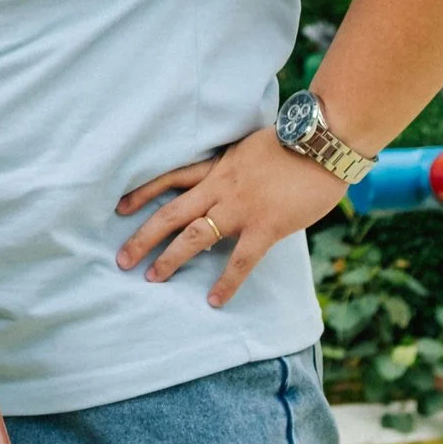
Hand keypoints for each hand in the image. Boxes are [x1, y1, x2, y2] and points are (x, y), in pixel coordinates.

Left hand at [113, 127, 348, 306]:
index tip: (119, 208)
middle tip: (121, 259)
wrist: (323, 142)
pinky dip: (226, 283)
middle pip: (171, 213)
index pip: (169, 178)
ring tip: (151, 278)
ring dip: (170, 258)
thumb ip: (232, 168)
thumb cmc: (293, 144)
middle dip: (143, 236)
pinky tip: (213, 301)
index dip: (143, 194)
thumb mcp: (249, 149)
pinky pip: (240, 260)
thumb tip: (226, 183)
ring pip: (195, 236)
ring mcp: (240, 208)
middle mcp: (220, 187)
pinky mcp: (265, 226)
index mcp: (216, 167)